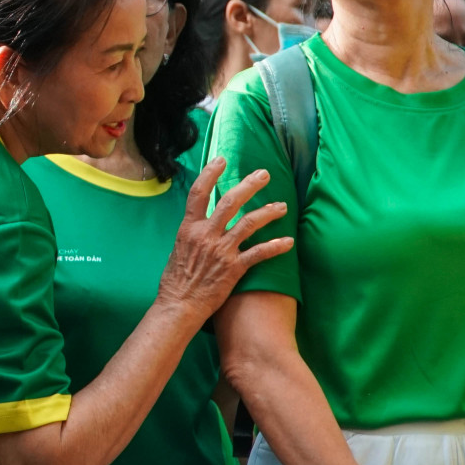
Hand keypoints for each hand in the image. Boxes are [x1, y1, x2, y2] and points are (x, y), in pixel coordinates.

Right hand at [155, 160, 293, 322]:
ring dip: (268, 212)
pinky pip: (259, 253)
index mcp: (189, 228)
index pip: (198, 193)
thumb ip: (193, 234)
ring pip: (249, 223)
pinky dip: (275, 246)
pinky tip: (288, 242)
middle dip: (249, 185)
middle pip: (230, 201)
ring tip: (282, 206)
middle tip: (264, 174)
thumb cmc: (175, 279)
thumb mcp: (178, 249)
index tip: (221, 160)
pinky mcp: (234, 268)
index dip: (210, 174)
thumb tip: (201, 224)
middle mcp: (206, 235)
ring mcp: (221, 250)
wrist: (180, 304)